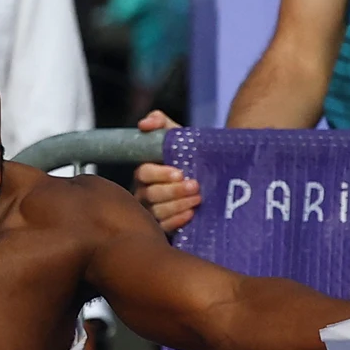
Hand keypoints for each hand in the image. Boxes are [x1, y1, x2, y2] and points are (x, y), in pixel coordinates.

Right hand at [132, 111, 200, 231]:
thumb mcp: (174, 134)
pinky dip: (177, 221)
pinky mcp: (161, 227)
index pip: (144, 173)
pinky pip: (164, 227)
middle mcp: (143, 192)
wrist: (206, 173)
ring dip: (178, 205)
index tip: (180, 173)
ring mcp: (151, 211)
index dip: (160, 174)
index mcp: (145, 171)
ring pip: (158, 212)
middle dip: (174, 191)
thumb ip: (159, 122)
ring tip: (198, 199)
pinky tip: (191, 214)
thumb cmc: (185, 154)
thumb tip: (144, 124)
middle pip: (151, 195)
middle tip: (195, 186)